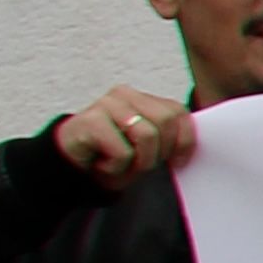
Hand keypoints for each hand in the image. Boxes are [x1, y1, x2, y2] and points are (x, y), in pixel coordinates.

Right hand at [53, 85, 191, 190]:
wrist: (71, 165)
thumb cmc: (113, 156)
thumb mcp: (148, 147)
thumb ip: (169, 138)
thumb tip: (190, 148)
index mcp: (144, 98)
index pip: (179, 112)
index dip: (185, 141)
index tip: (177, 161)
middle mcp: (126, 94)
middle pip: (166, 122)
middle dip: (159, 152)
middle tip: (140, 164)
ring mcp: (106, 104)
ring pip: (147, 136)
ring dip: (138, 162)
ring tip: (120, 164)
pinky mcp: (91, 120)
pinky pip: (122, 151)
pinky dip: (116, 168)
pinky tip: (102, 163)